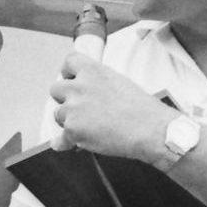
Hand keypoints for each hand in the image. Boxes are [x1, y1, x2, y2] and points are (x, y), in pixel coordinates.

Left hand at [48, 51, 173, 160]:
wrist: (150, 130)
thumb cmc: (142, 109)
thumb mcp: (120, 82)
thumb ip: (99, 83)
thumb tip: (89, 93)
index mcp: (93, 71)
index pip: (69, 62)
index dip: (67, 72)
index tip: (70, 79)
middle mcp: (79, 87)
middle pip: (56, 89)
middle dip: (64, 99)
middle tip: (76, 107)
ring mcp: (73, 108)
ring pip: (58, 114)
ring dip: (68, 121)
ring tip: (85, 127)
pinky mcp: (72, 130)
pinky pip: (60, 138)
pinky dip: (64, 142)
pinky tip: (66, 144)